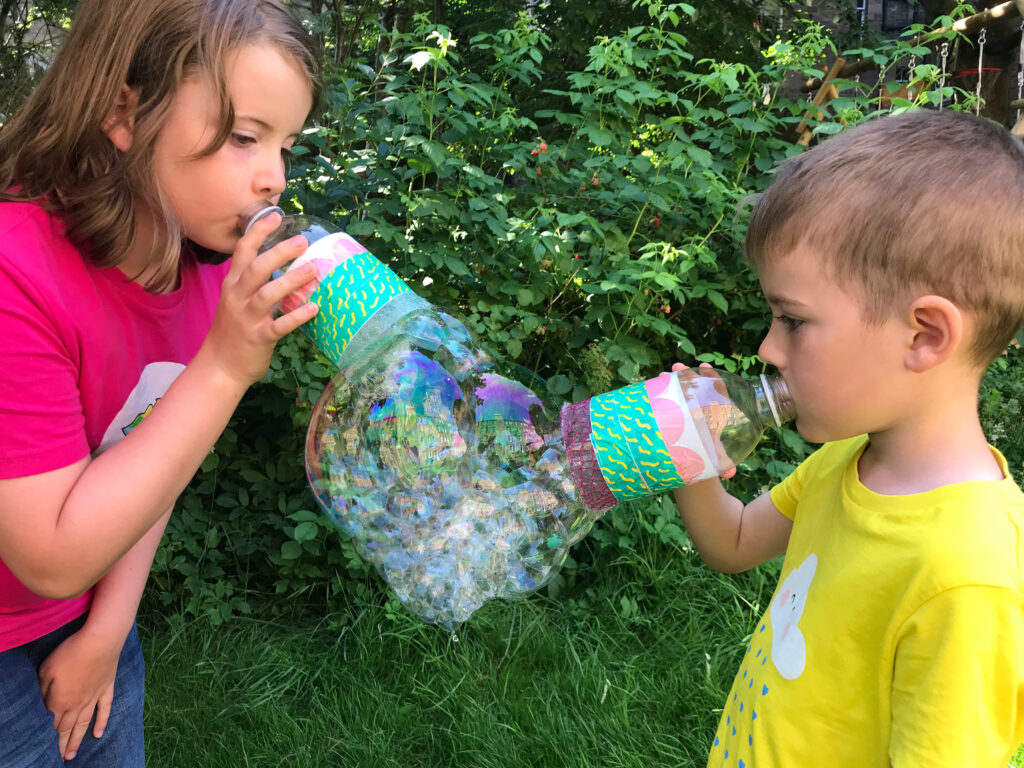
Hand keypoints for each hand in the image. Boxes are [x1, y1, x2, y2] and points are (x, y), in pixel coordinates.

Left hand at [37, 627, 122, 761]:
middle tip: (61, 757)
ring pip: (84, 724)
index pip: (52, 723)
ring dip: (77, 740)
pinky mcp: (107, 689)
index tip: (44, 745)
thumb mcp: (46, 669)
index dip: (48, 735)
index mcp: (60, 701)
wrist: (100, 641)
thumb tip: (42, 704)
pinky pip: (105, 710)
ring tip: (72, 754)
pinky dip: (101, 723)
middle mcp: (77, 704)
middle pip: (67, 728)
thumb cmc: (70, 653)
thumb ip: (42, 690)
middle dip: (61, 744)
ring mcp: (94, 697)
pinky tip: (98, 734)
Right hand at [200, 211, 319, 389]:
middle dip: (278, 252)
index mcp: (233, 285)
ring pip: (268, 294)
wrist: (220, 366)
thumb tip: (283, 262)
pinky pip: (280, 326)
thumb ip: (254, 282)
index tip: (276, 216)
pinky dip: (297, 316)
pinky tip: (314, 308)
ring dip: (291, 281)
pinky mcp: (259, 338)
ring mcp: (247, 318)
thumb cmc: (234, 330)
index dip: (258, 232)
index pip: (243, 251)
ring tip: (313, 270)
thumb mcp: (237, 300)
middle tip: (301, 241)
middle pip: (256, 268)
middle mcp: (237, 298)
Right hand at [669, 361, 736, 478]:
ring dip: (672, 379)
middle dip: (687, 375)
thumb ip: (722, 461)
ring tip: (662, 374)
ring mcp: (688, 405)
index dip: (712, 377)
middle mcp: (701, 404)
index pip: (717, 390)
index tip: (704, 367)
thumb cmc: (708, 450)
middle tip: (677, 367)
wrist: (695, 454)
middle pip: (696, 385)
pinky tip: (655, 383)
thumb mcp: (714, 454)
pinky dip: (662, 389)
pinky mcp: (676, 409)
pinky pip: (670, 397)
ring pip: (682, 388)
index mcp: (715, 412)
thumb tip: (730, 473)